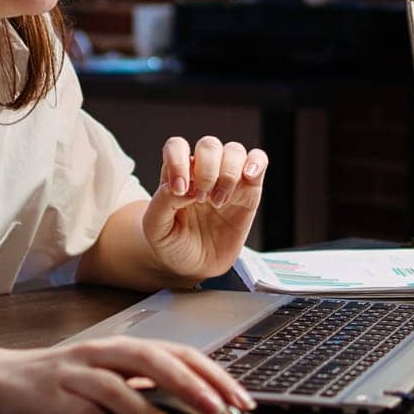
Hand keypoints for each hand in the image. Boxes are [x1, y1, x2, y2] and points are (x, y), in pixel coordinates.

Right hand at [0, 337, 254, 413]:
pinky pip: (92, 413)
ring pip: (123, 385)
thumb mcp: (106, 381)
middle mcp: (102, 354)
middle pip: (154, 358)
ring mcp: (78, 375)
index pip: (176, 352)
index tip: (240, 398)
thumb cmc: (56, 385)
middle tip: (222, 405)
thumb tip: (195, 405)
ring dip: (158, 409)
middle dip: (192, 381)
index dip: (212, 372)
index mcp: (120, 349)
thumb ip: (144, 390)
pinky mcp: (57, 399)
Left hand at [144, 136, 267, 280]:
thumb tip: (186, 186)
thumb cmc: (172, 243)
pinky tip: (249, 177)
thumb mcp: (155, 228)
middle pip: (208, 145)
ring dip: (228, 174)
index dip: (178, 161)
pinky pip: (258, 161)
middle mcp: (202, 171)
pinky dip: (256, 162)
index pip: (177, 147)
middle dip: (206, 171)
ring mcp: (226, 179)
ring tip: (219, 202)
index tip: (179, 190)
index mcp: (176, 173)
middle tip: (201, 199)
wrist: (193, 268)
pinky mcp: (249, 192)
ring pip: (234, 150)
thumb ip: (163, 203)